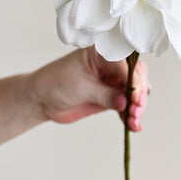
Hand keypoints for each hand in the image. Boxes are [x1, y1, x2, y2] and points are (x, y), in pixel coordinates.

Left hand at [32, 48, 148, 130]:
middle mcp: (112, 65)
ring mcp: (112, 81)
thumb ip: (105, 94)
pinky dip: (131, 115)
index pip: (126, 65)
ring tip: (134, 123)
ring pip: (135, 92)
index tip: (136, 99)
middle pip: (136, 76)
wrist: (41, 98)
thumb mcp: (82, 87)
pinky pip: (127, 105)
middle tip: (136, 112)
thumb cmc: (56, 82)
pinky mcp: (111, 96)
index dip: (134, 82)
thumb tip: (125, 102)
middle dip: (139, 95)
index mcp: (104, 53)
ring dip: (137, 107)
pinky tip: (133, 126)